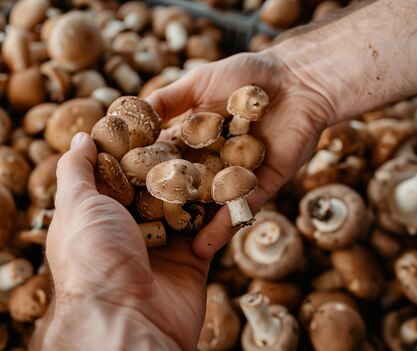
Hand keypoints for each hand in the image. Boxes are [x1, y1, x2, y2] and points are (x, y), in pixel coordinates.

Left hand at [31, 133, 209, 349]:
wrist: (128, 319)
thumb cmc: (93, 258)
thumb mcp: (75, 204)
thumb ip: (76, 169)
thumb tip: (82, 137)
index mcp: (96, 215)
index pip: (116, 173)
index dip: (133, 146)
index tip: (154, 117)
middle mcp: (129, 230)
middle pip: (155, 187)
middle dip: (172, 162)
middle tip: (193, 130)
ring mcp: (162, 246)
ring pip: (186, 206)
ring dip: (200, 184)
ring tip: (217, 151)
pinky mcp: (192, 261)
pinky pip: (210, 230)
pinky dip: (219, 214)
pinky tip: (230, 187)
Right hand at [147, 52, 335, 259]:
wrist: (299, 79)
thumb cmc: (248, 73)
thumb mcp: (199, 82)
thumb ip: (166, 100)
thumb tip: (128, 114)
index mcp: (193, 138)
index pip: (163, 160)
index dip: (142, 175)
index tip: (117, 193)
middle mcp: (211, 161)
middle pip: (183, 188)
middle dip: (162, 208)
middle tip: (135, 233)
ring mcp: (236, 176)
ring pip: (209, 206)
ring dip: (189, 227)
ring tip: (163, 253)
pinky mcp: (262, 186)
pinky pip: (241, 209)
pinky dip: (224, 227)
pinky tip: (203, 247)